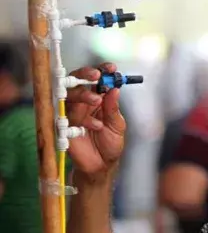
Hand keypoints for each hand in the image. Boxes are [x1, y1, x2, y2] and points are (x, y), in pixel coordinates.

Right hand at [66, 63, 125, 177]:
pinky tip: (96, 126)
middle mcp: (83, 103)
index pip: (96, 80)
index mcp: (97, 99)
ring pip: (70, 95)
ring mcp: (72, 113)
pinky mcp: (65, 125)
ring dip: (84, 95)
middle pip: (77, 81)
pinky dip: (84, 119)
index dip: (102, 71)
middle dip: (86, 75)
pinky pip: (69, 116)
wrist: (102, 164)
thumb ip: (114, 108)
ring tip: (97, 102)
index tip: (111, 68)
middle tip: (97, 76)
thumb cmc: (110, 143)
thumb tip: (115, 89)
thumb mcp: (117, 125)